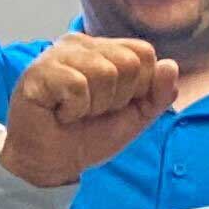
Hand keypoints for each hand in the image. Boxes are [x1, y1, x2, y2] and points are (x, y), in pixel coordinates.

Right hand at [0, 31, 175, 186]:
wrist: (51, 164)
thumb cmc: (88, 135)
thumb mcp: (135, 116)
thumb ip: (158, 93)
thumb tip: (170, 65)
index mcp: (103, 48)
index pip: (143, 53)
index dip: (137, 88)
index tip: (113, 105)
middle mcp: (80, 44)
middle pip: (128, 62)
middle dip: (116, 99)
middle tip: (91, 111)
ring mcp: (56, 55)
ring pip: (104, 73)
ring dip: (94, 106)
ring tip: (75, 113)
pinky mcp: (38, 72)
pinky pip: (77, 86)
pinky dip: (73, 110)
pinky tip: (59, 114)